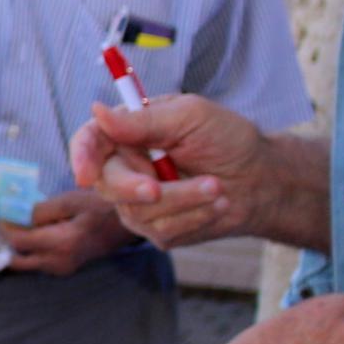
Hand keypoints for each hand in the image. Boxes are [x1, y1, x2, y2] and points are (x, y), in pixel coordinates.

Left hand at [0, 189, 131, 275]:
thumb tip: (14, 216)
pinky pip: (39, 263)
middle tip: (7, 222)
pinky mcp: (65, 270)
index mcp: (61, 243)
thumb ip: (40, 211)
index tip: (1, 212)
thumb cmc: (102, 206)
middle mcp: (59, 262)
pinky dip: (31, 250)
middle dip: (7, 242)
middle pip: (17, 261)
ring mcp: (63, 269)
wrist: (127, 224)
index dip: (5, 227)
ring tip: (23, 224)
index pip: (18, 242)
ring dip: (19, 247)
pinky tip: (37, 232)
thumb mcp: (69, 201)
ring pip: (27, 263)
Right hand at [75, 94, 267, 247]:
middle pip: (106, 184)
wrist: (262, 179)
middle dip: (133, 188)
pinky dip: (194, 216)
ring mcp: (139, 203)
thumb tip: (98, 112)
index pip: (90, 142)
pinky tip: (216, 204)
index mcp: (128, 134)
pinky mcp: (158, 229)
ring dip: (182, 199)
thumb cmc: (228, 140)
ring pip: (137, 211)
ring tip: (217, 187)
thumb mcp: (190, 117)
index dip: (81, 156)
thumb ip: (144, 120)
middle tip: (157, 188)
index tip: (85, 173)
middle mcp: (127, 168)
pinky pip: (161, 230)